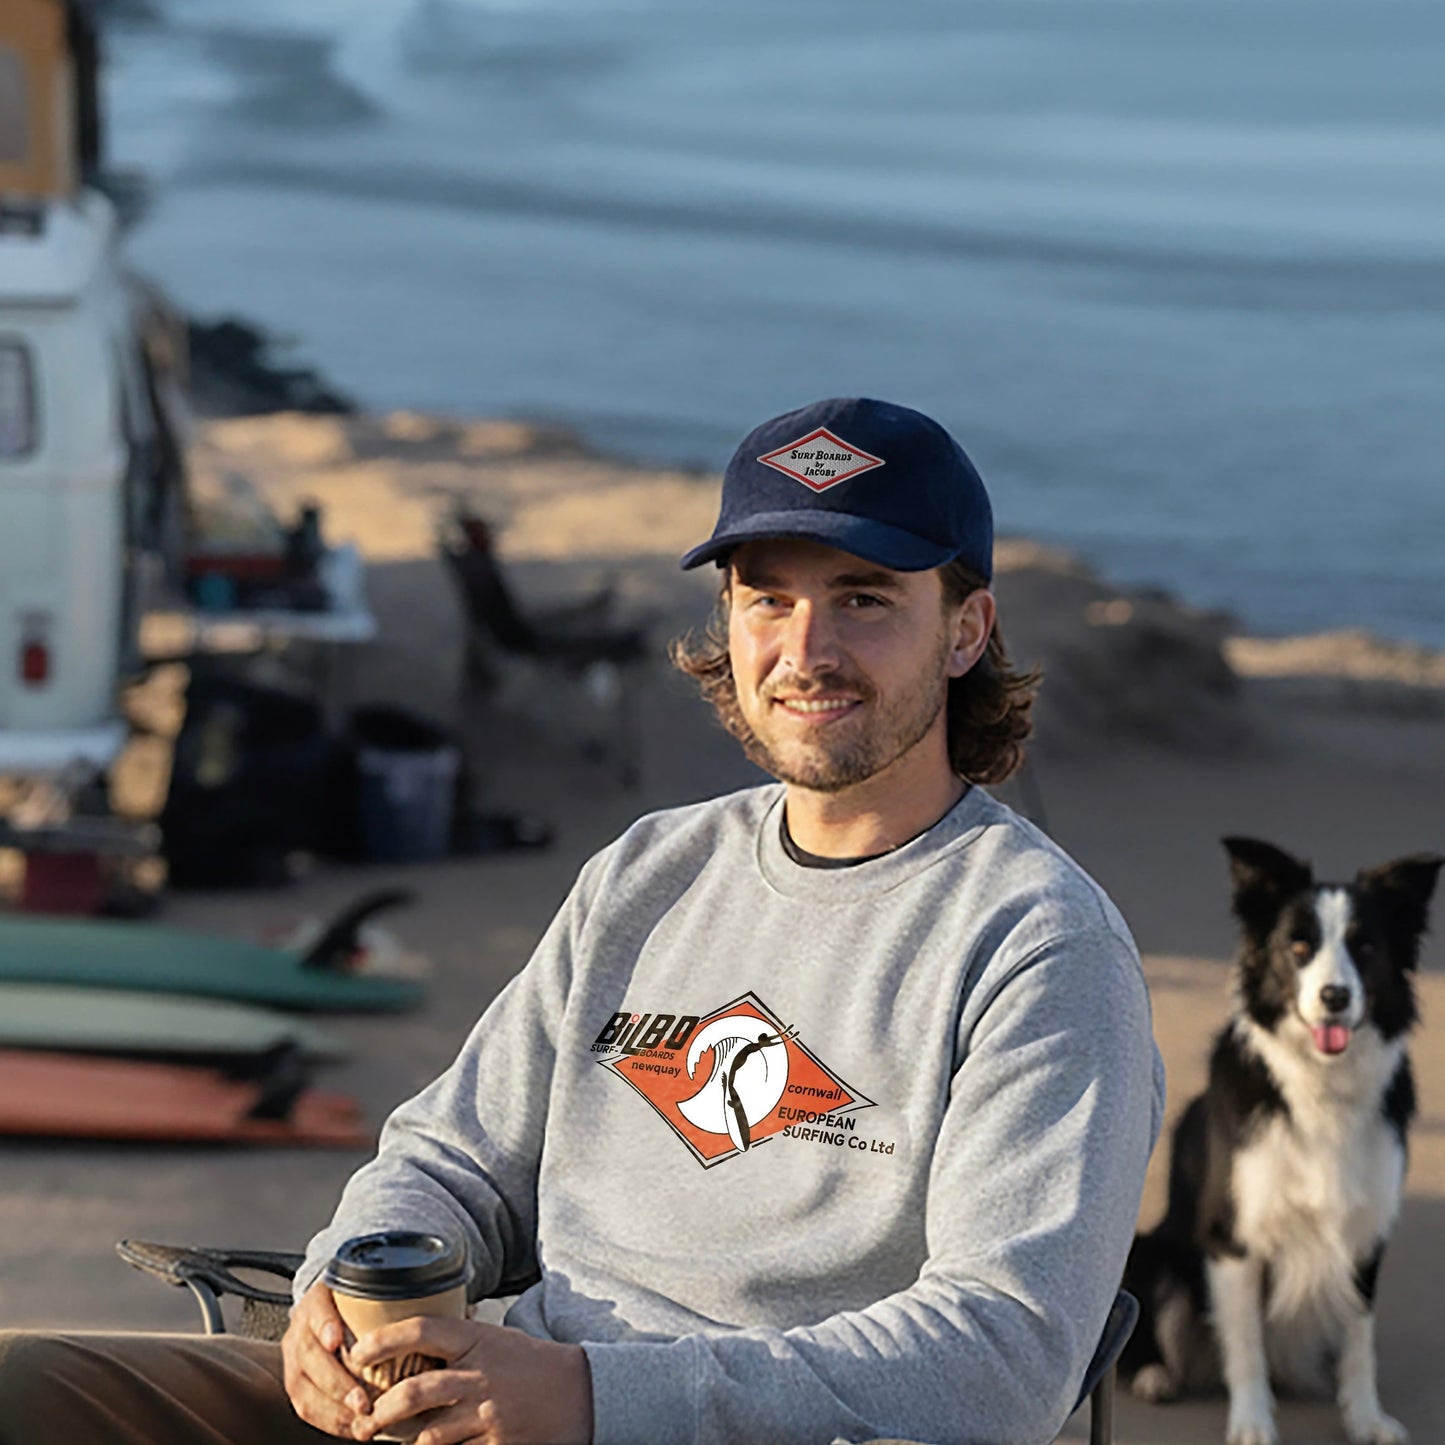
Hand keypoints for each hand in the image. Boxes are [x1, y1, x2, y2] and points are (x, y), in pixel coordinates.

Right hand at [281, 1280, 374, 1436]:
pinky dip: (329, 1420)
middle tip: (363, 1401)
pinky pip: (306, 1406)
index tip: (336, 1341)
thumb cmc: (356, 1306)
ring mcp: (294, 1357)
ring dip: (333, 1409)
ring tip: (361, 1419)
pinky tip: (352, 1426)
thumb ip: (383, 1299)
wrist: (329, 1310)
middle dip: (337, 1382)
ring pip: (303, 1388)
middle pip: (310, 1355)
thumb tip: (422, 1302)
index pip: (317, 1311)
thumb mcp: (366, 1293)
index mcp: (318, 1301)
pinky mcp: (296, 1382)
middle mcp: (301, 1329)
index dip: (324, 1325)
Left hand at [347, 1316, 592, 1444]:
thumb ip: (460, 1340)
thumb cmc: (532, 1363)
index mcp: (478, 1340)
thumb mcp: (497, 1339)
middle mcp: (480, 1375)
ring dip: (401, 1442)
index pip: (421, 1330)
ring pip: (428, 1434)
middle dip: (380, 1410)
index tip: (358, 1353)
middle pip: (414, 1392)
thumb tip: (416, 1337)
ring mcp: (489, 1413)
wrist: (579, 1392)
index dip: (383, 1340)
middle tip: (362, 1420)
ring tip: (383, 1442)